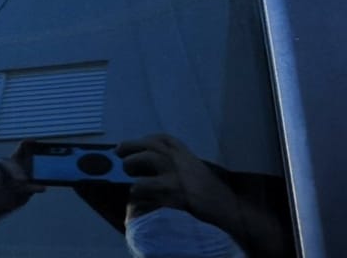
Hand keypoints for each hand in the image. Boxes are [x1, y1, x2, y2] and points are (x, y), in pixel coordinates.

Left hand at [117, 134, 238, 226]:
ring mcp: (177, 173)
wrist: (227, 208)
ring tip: (129, 174)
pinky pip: (147, 185)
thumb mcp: (194, 169)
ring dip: (132, 164)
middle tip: (119, 155)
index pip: (162, 138)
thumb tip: (144, 163)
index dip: (143, 140)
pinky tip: (136, 193)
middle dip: (130, 147)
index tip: (132, 145)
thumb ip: (174, 163)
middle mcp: (180, 158)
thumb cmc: (209, 191)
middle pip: (149, 145)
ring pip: (147, 158)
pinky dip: (138, 188)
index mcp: (185, 153)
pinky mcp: (174, 190)